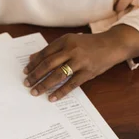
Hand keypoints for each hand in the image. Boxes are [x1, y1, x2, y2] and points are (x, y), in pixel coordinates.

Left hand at [23, 27, 138, 100]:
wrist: (112, 44)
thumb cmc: (88, 44)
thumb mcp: (70, 42)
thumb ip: (52, 49)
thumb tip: (32, 58)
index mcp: (65, 41)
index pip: (45, 53)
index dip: (33, 64)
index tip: (25, 72)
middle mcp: (71, 50)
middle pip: (48, 64)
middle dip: (35, 75)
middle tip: (27, 83)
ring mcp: (80, 61)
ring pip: (58, 75)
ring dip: (44, 85)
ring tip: (35, 92)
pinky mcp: (88, 72)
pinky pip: (71, 84)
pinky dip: (60, 92)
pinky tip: (52, 97)